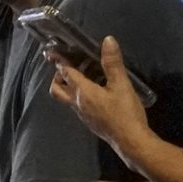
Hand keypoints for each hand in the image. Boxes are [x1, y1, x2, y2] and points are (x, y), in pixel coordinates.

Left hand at [47, 35, 150, 157]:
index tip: (51, 52)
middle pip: (57, 90)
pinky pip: (78, 105)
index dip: (60, 61)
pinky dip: (81, 94)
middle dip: (58, 77)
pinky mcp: (90, 121)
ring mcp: (83, 114)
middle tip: (67, 67)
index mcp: (83, 92)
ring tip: (86, 75)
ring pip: (68, 98)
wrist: (130, 141)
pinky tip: (97, 92)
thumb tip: (107, 40)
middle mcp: (77, 104)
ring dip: (70, 86)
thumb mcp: (121, 84)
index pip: (67, 73)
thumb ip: (113, 63)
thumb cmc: (124, 111)